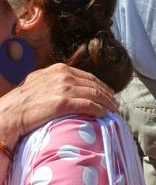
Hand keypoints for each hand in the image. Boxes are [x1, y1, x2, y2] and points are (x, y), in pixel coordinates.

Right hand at [0, 63, 117, 149]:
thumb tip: (70, 87)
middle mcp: (63, 75)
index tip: (108, 93)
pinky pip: (87, 105)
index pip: (87, 76)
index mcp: (58, 69)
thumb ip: (55, 82)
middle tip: (116, 103)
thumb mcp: (39, 83)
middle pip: (93, 84)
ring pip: (93, 94)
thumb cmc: (21, 102)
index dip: (100, 85)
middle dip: (107, 94)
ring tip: (113, 110)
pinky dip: (98, 109)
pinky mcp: (62, 102)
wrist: (8, 114)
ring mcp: (63, 88)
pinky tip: (104, 115)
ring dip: (106, 103)